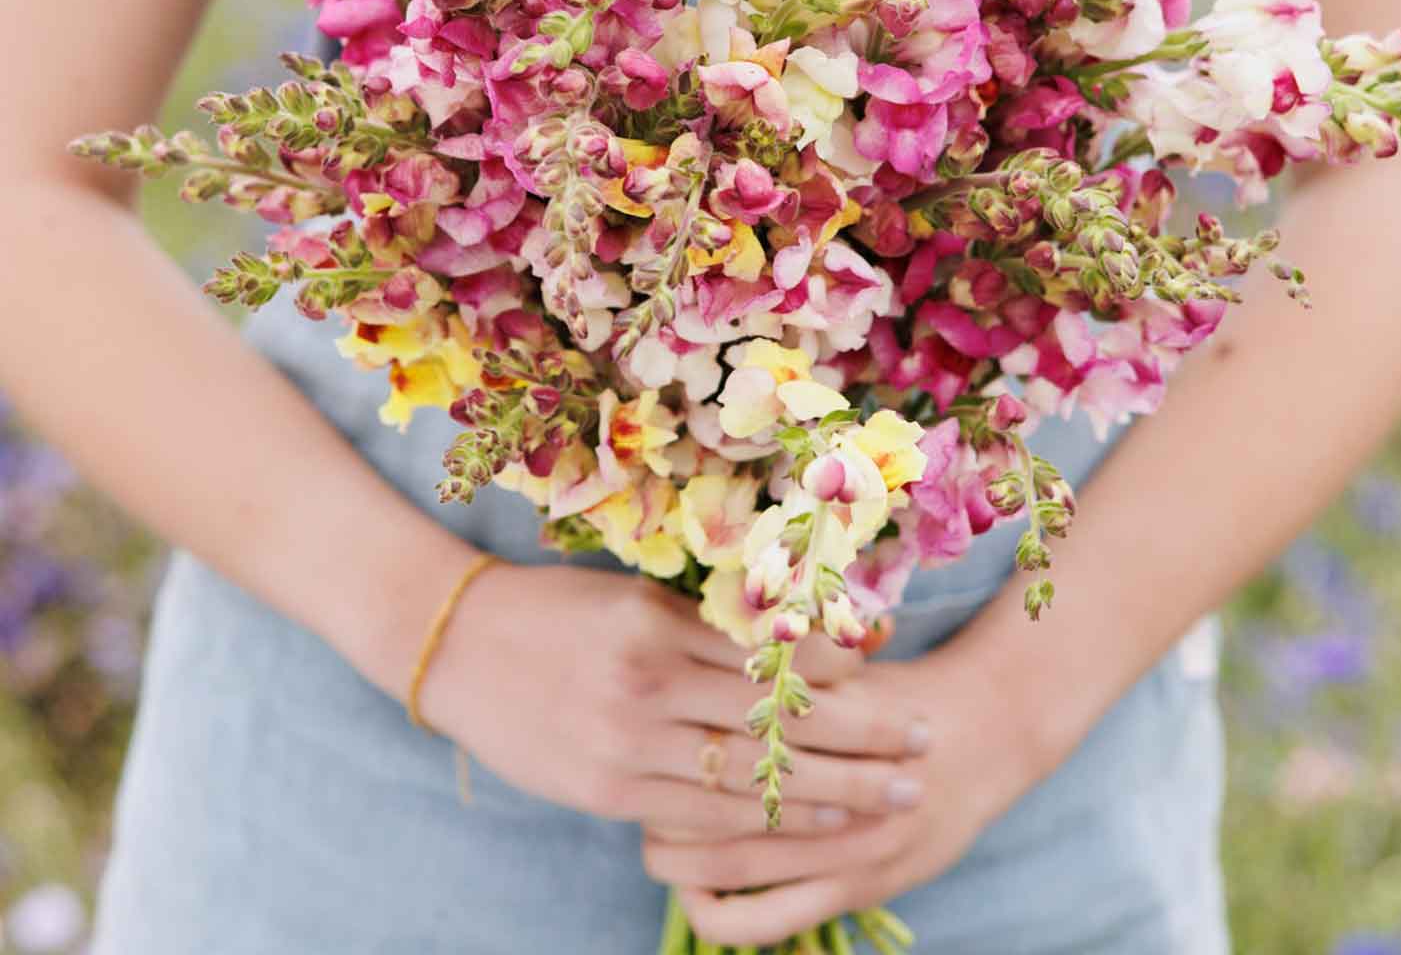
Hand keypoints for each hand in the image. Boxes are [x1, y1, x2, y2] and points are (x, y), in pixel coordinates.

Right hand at [421, 562, 928, 837]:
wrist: (454, 645)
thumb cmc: (552, 608)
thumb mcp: (631, 595)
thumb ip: (702, 622)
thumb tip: (786, 638)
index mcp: (660, 623)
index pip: (769, 655)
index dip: (837, 676)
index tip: (890, 682)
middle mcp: (649, 684)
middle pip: (776, 720)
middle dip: (859, 739)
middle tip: (922, 746)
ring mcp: (626, 744)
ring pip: (749, 777)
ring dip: (829, 792)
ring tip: (889, 798)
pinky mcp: (605, 790)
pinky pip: (698, 815)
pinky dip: (760, 825)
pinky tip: (809, 829)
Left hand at [646, 641, 1050, 946]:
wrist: (984, 732)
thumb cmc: (897, 690)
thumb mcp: (840, 665)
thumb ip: (780, 661)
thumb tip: (700, 639)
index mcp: (816, 715)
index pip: (719, 739)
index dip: (670, 745)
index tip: (644, 739)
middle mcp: (828, 782)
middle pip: (714, 799)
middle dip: (663, 799)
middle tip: (635, 791)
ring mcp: (841, 842)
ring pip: (732, 864)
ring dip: (680, 859)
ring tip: (653, 843)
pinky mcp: (855, 887)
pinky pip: (766, 921)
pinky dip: (719, 915)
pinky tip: (695, 894)